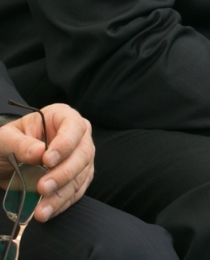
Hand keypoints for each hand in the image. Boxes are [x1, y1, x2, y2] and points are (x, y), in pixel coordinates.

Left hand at [0, 104, 94, 221]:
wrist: (8, 161)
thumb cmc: (10, 143)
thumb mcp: (7, 139)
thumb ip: (20, 144)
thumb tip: (38, 152)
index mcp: (62, 117)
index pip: (73, 127)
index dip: (64, 143)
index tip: (47, 160)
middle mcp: (78, 135)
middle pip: (83, 153)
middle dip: (64, 173)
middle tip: (43, 187)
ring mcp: (80, 157)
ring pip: (82, 176)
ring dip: (62, 194)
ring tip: (41, 210)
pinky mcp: (79, 178)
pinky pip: (76, 192)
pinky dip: (62, 203)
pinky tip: (47, 211)